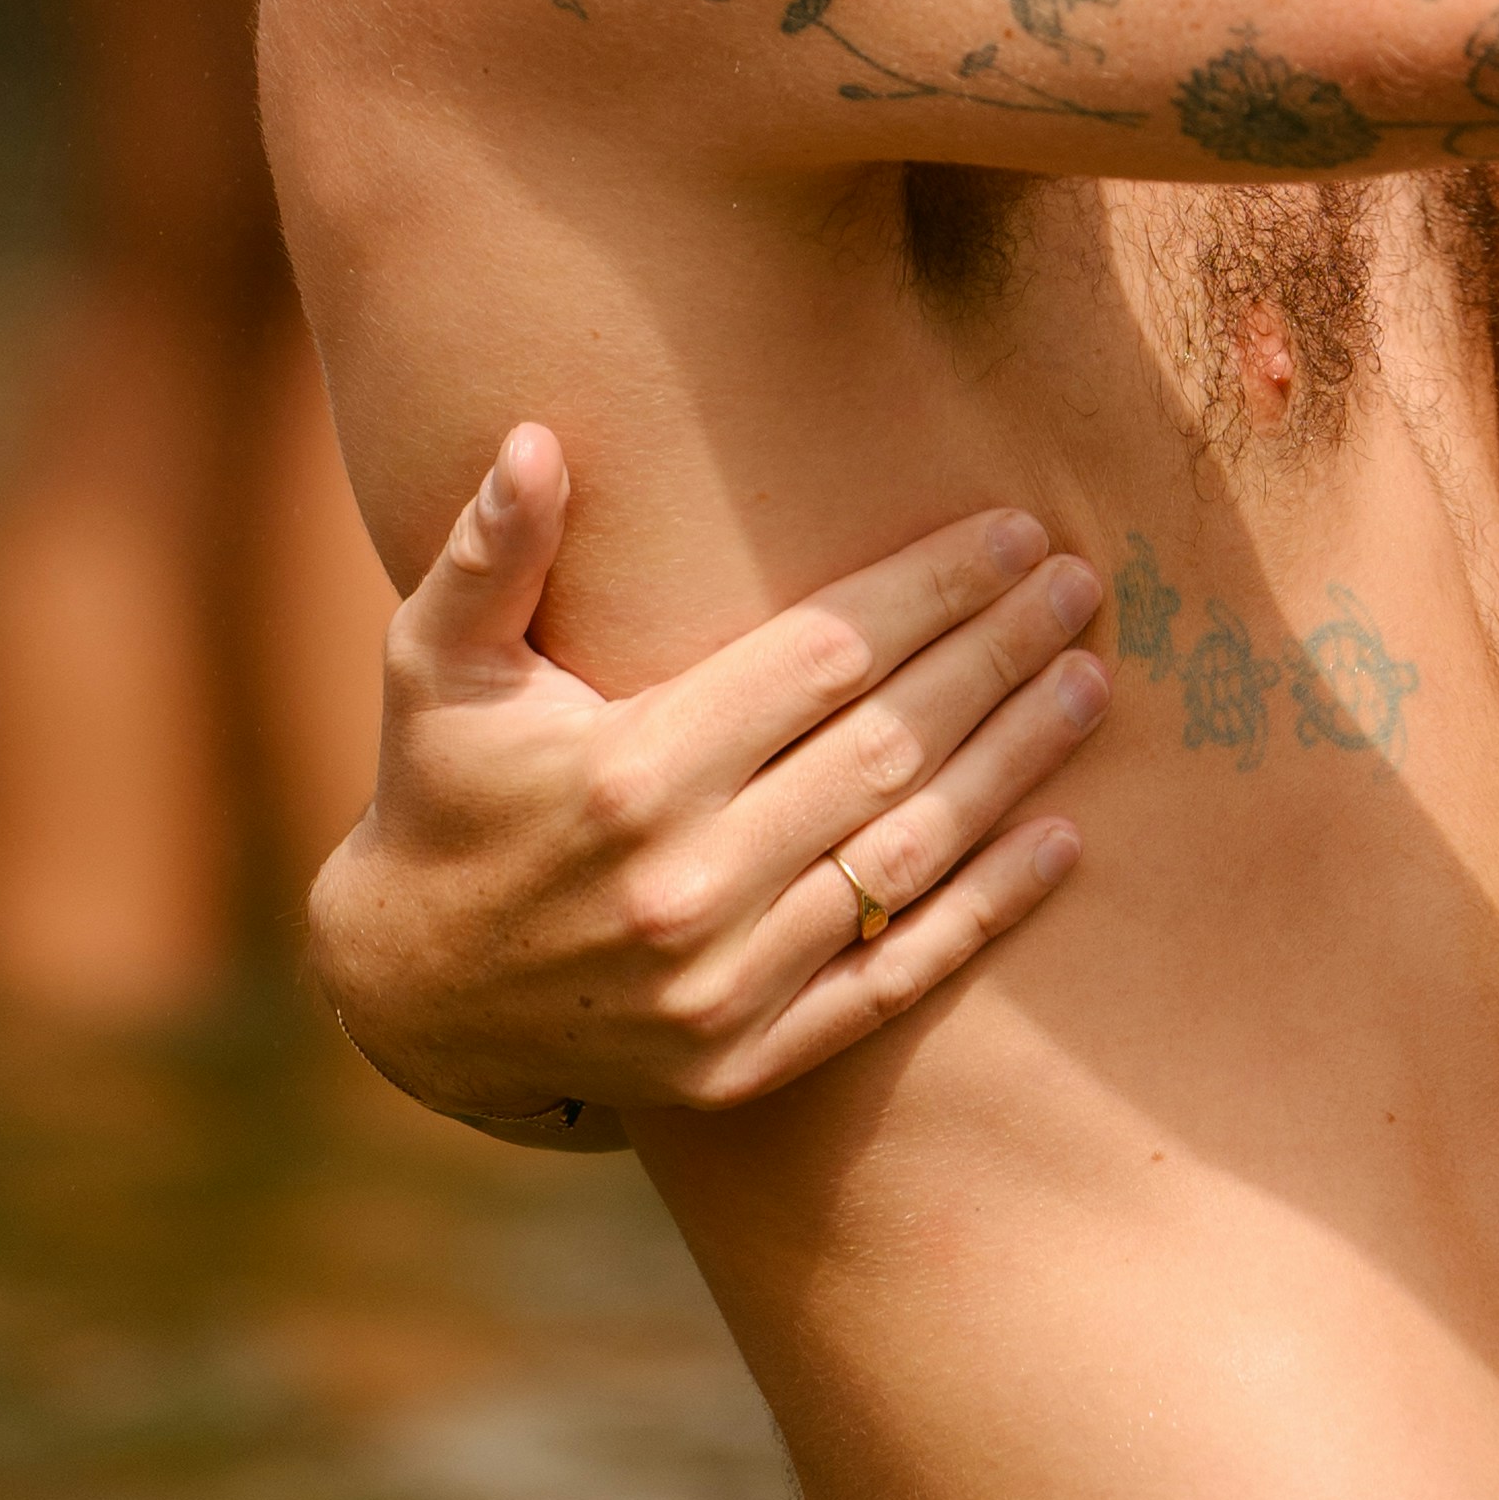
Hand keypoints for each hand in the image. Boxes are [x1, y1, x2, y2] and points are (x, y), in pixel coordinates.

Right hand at [305, 429, 1100, 1130]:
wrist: (408, 994)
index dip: (931, 587)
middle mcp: (684, 881)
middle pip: (890, 747)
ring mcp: (721, 984)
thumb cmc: (439, 790)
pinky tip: (1060, 841)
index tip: (1013, 529)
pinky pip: (892, 977)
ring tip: (1090, 686)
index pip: (825, 658)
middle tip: (1083, 586)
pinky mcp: (744, 1062)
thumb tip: (536, 437)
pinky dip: (985, 911)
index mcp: (628, 769)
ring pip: (908, 856)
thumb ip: (489, 551)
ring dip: (1014, 765)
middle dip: (998, 655)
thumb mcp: (435, 665)